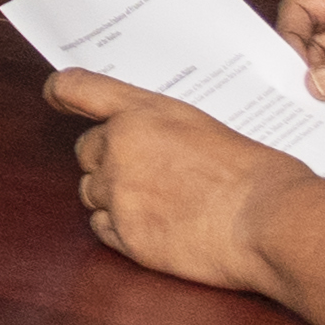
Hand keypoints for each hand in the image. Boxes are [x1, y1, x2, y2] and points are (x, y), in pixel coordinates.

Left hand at [45, 70, 303, 288]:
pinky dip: (121, 229)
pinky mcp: (124, 235)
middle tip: (147, 173)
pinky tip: (157, 228)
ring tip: (160, 203)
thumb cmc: (256, 173)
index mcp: (143, 113)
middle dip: (108, 160)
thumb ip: (164, 132)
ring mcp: (118, 194)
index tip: (55, 95)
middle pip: (86, 152)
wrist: (269, 220)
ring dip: (114, 196)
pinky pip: (102, 228)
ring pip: (91, 193)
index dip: (61, 92)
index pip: (79, 89)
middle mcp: (119, 149)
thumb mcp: (205, 128)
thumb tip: (152, 146)